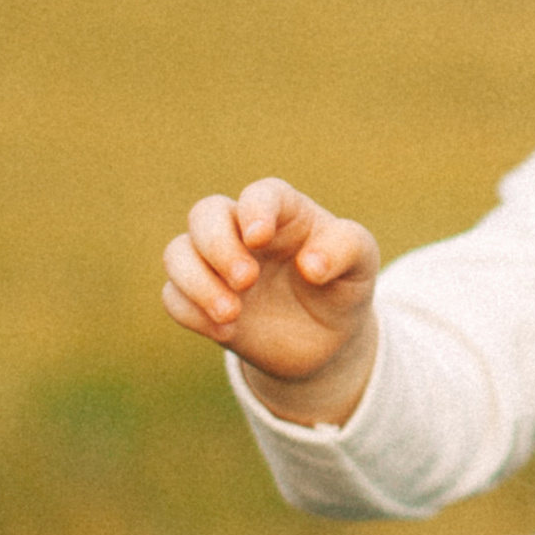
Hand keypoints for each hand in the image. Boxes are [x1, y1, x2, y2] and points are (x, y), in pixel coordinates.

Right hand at [162, 178, 380, 421]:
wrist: (324, 340)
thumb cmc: (342, 286)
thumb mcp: (361, 264)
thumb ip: (345, 250)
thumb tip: (311, 265)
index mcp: (283, 211)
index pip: (260, 195)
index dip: (254, 210)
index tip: (259, 238)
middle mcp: (241, 231)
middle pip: (205, 214)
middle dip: (218, 246)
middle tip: (247, 281)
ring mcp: (216, 265)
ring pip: (177, 253)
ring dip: (196, 282)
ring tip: (232, 314)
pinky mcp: (201, 300)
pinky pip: (173, 296)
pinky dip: (191, 312)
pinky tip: (227, 333)